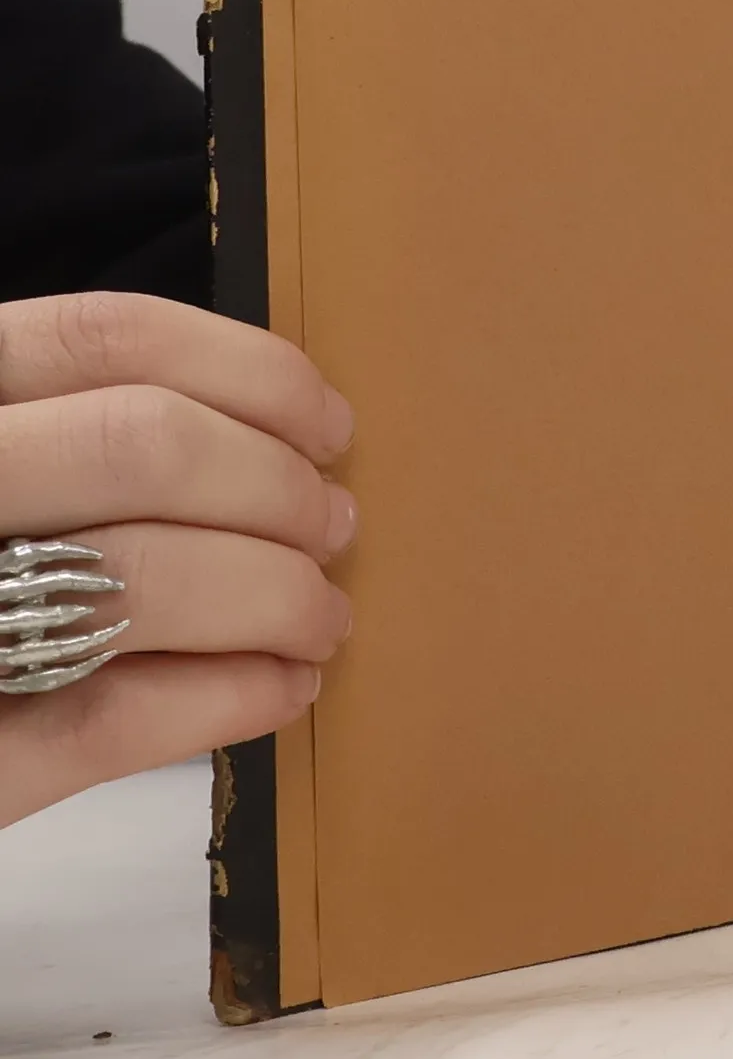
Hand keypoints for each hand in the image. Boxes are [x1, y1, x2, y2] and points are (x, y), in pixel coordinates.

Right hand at [0, 294, 355, 826]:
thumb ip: (72, 434)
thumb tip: (280, 443)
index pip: (109, 340)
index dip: (253, 377)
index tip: (330, 427)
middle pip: (145, 447)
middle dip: (279, 491)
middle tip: (334, 531)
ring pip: (141, 576)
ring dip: (277, 598)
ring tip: (321, 622)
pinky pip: (114, 718)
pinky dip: (230, 698)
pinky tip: (283, 691)